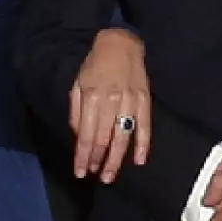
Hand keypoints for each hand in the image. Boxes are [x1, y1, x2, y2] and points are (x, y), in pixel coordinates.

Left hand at [70, 27, 150, 182]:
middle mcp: (110, 100)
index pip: (86, 134)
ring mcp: (130, 100)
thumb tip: (79, 137)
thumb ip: (76, 112)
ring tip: (110, 175)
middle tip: (97, 177)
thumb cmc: (95, 65)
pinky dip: (143, 144)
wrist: (120, 43)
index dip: (83, 156)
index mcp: (91, 96)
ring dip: (117, 159)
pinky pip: (145, 126)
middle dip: (99, 160)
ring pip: (123, 136)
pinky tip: (139, 160)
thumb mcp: (78, 84)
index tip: (81, 172)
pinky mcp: (144, 99)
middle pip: (104, 138)